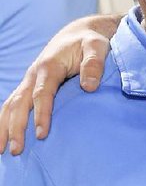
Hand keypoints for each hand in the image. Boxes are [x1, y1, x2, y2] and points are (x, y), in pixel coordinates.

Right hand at [0, 15, 118, 154]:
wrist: (79, 34)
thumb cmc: (90, 42)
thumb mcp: (97, 47)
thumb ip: (94, 65)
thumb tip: (89, 87)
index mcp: (49, 66)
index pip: (42, 94)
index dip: (41, 114)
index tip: (42, 135)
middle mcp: (34, 75)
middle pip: (20, 103)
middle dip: (16, 127)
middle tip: (16, 151)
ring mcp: (29, 81)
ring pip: (11, 105)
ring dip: (5, 127)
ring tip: (3, 151)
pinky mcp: (30, 87)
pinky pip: (13, 105)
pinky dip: (6, 121)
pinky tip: (5, 137)